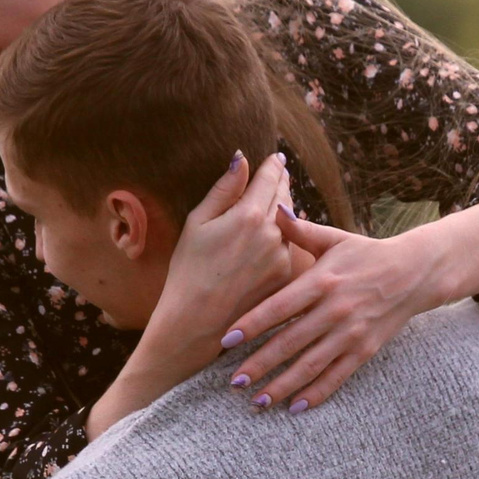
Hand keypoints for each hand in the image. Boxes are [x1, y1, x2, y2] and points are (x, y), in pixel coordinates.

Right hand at [150, 151, 296, 356]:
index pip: (269, 178)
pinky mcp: (286, 276)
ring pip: (289, 222)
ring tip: (274, 201)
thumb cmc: (189, 270)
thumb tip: (240, 159)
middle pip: (284, 197)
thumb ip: (223, 189)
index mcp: (248, 215)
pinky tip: (272, 236)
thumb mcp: (198, 223)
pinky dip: (283, 236)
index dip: (273, 165)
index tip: (275, 157)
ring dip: (283, 209)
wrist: (197, 320)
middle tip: (278, 172)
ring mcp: (282, 256)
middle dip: (280, 183)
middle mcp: (271, 233)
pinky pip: (289, 246)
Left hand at [222, 213, 445, 414]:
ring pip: (311, 365)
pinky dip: (316, 394)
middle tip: (232, 381)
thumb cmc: (367, 253)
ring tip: (257, 401)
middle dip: (260, 364)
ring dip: (282, 385)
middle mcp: (335, 310)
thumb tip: (274, 209)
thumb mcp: (334, 238)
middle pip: (290, 342)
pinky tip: (295, 408)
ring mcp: (350, 333)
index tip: (227, 340)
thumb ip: (301, 230)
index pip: (279, 307)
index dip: (252, 324)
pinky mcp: (365, 350)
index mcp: (322, 281)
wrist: (414, 272)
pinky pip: (337, 376)